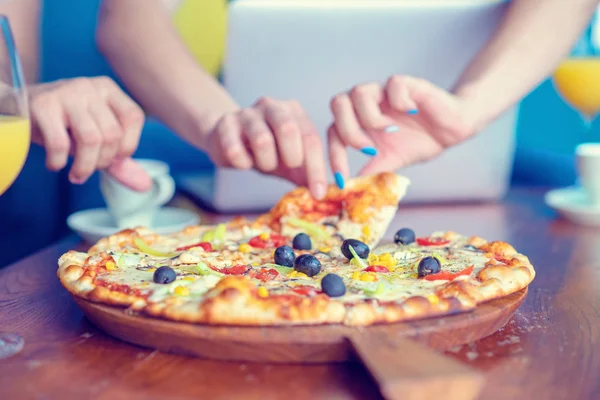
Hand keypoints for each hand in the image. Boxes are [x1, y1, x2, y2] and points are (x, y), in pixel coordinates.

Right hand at [29, 77, 150, 190]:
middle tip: (90, 169)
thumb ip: (120, 161)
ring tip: (76, 174)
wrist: (19, 109)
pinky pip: (60, 143)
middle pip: (112, 133)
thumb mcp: (96, 138)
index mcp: (108, 89)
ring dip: (85, 166)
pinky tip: (55, 164)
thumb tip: (145, 185)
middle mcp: (89, 86)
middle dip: (104, 161)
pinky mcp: (43, 106)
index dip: (128, 145)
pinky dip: (59, 162)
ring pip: (91, 139)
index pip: (134, 117)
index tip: (113, 159)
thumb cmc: (65, 125)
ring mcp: (66, 93)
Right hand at [203, 97, 327, 198]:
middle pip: (288, 129)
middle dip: (291, 157)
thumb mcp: (289, 161)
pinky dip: (243, 164)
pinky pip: (235, 150)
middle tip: (287, 167)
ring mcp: (247, 113)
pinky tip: (243, 162)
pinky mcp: (225, 124)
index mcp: (294, 111)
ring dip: (265, 162)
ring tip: (263, 164)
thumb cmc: (266, 150)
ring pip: (262, 140)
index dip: (317, 169)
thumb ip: (306, 172)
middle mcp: (272, 106)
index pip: (311, 138)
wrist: (226, 139)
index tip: (318, 194)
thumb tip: (322, 193)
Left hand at [327, 75, 477, 185]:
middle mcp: (368, 104)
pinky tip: (412, 113)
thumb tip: (351, 187)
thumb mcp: (392, 160)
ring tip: (390, 131)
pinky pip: (393, 83)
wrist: (451, 130)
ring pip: (359, 91)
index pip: (334, 132)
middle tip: (369, 150)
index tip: (343, 180)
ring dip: (371, 117)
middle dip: (349, 131)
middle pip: (338, 103)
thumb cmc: (418, 141)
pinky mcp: (408, 84)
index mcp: (359, 121)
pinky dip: (399, 101)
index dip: (335, 156)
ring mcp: (386, 92)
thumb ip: (372, 169)